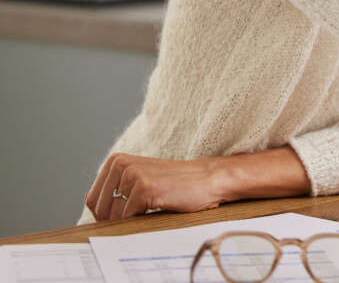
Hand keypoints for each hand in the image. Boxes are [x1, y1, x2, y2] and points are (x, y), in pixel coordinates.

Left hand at [84, 153, 226, 220]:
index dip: (110, 213)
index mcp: (116, 160)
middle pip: (99, 210)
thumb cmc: (176, 183)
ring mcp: (132, 175)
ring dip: (133, 219)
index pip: (92, 200)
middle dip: (119, 218)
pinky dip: (142, 220)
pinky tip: (159, 207)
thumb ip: (113, 187)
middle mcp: (121, 164)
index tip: (133, 207)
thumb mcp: (140, 179)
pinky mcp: (144, 188)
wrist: (209, 179)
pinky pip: (127, 218)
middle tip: (144, 210)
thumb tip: (88, 200)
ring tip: (154, 206)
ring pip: (113, 217)